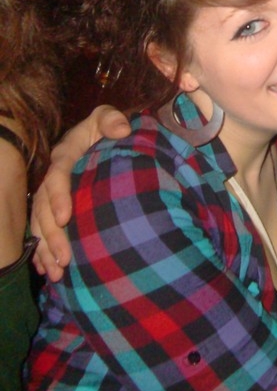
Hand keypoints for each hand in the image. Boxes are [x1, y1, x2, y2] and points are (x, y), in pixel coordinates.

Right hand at [31, 105, 130, 279]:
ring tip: (57, 272)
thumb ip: (111, 119)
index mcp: (64, 154)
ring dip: (46, 249)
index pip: (57, 175)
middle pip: (44, 208)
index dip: (58, 196)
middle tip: (64, 258)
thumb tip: (122, 129)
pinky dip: (43, 252)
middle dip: (51, 235)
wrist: (101, 139)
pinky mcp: (55, 209)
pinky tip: (48, 271)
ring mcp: (51, 196)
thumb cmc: (106, 129)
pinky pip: (42, 232)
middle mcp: (53, 178)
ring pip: (41, 224)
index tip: (66, 218)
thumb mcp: (107, 118)